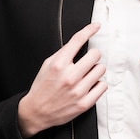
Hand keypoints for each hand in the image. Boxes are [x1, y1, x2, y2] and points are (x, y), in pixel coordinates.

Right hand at [18, 23, 106, 137]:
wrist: (36, 112)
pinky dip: (98, 84)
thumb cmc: (42, 87)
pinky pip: (103, 86)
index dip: (90, 30)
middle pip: (95, 54)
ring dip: (96, 70)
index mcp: (58, 65)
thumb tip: (80, 41)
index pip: (78, 40)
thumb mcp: (47, 65)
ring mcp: (78, 91)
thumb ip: (63, 53)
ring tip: (87, 74)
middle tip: (87, 61)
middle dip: (92, 55)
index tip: (96, 26)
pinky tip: (90, 85)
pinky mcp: (84, 103)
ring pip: (101, 69)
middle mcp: (69, 77)